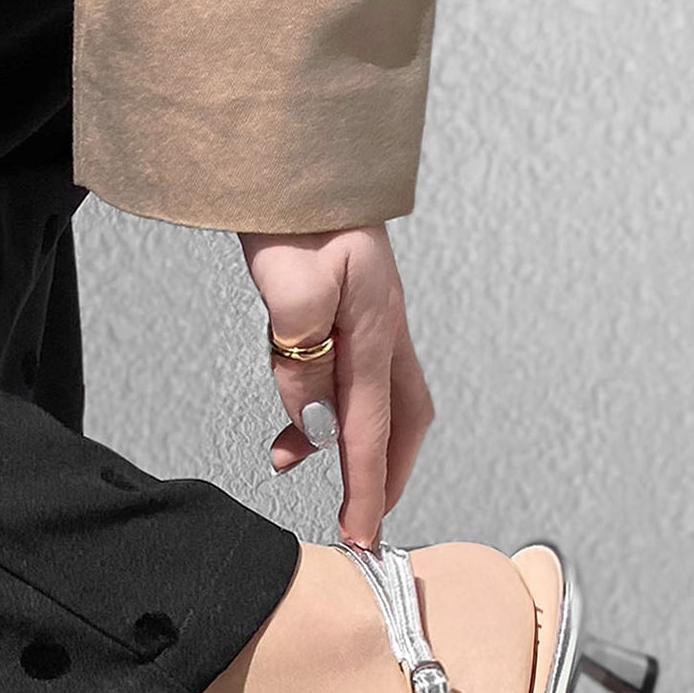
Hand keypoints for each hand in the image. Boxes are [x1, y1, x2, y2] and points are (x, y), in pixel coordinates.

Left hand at [238, 223, 433, 548]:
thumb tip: (316, 425)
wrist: (297, 154)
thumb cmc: (295, 211)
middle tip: (362, 519)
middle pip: (403, 421)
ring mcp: (374, 317)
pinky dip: (327, 403)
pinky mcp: (353, 307)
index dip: (366, 491)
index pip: (373, 431)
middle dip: (386, 475)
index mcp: (376, 328)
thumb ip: (302, 364)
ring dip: (347, 440)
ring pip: (377, 400)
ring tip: (293, 460)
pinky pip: (349, 373)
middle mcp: (386, 328)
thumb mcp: (290, 289)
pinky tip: (291, 410)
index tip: (361, 538)